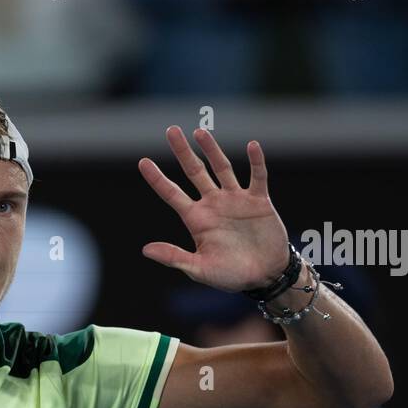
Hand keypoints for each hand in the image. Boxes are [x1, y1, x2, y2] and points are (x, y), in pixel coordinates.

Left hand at [139, 126, 289, 292]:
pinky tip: (252, 146)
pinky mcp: (259, 201)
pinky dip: (255, 162)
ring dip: (212, 150)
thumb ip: (174, 257)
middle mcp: (213, 204)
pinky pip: (257, 177)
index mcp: (196, 219)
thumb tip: (145, 250)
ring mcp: (235, 200)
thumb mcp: (199, 269)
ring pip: (222, 168)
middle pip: (194, 172)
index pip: (172, 194)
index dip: (157, 179)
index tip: (142, 162)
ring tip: (200, 132)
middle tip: (171, 130)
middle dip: (182, 152)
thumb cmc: (230, 275)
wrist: (265, 277)